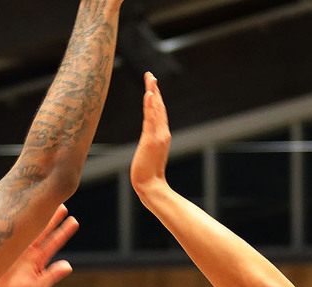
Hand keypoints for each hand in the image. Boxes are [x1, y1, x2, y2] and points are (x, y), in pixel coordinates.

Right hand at [0, 205, 78, 286]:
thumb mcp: (39, 286)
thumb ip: (52, 275)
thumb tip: (69, 266)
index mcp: (40, 257)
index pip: (55, 242)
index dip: (64, 231)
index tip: (74, 221)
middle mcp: (32, 249)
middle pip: (44, 230)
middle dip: (53, 217)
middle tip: (62, 203)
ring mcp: (19, 246)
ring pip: (30, 228)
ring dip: (37, 216)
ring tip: (45, 201)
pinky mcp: (7, 246)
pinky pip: (13, 232)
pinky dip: (18, 222)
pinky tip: (21, 210)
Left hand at [130, 73, 170, 196]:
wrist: (151, 187)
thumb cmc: (148, 176)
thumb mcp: (149, 157)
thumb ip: (150, 147)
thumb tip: (148, 145)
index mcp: (162, 136)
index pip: (159, 113)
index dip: (155, 98)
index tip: (151, 85)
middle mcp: (162, 133)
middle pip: (158, 107)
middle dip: (153, 90)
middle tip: (149, 74)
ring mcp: (158, 136)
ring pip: (156, 110)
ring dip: (152, 93)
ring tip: (150, 78)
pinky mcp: (151, 140)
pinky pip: (151, 119)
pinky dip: (151, 106)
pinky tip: (149, 94)